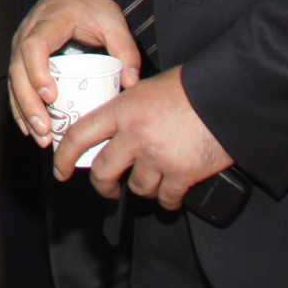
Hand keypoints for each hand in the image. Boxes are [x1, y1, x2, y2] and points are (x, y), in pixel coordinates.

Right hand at [9, 0, 140, 143]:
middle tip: (45, 129)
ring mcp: (20, 43)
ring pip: (13, 79)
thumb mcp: (114, 23)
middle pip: (17, 68)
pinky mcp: (20, 56)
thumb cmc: (93, 10)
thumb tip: (131, 83)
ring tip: (40, 136)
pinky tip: (29, 128)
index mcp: (51, 20)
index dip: (37, 72)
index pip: (35, 45)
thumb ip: (126, 50)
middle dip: (28, 102)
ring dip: (23, 110)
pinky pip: (14, 83)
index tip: (50, 97)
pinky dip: (19, 107)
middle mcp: (29, 30)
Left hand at [56, 68, 233, 209]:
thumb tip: (118, 123)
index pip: (79, 136)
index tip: (60, 169)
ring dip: (142, 188)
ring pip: (137, 188)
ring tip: (151, 181)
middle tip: (107, 188)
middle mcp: (134, 136)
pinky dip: (168, 200)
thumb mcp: (148, 88)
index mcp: (122, 110)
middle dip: (103, 185)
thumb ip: (129, 106)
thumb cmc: (191, 87)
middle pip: (103, 171)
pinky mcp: (182, 175)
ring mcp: (157, 158)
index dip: (64, 156)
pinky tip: (171, 195)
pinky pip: (167, 198)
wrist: (227, 97)